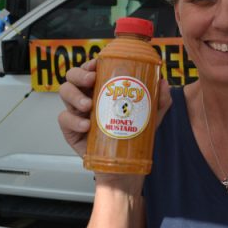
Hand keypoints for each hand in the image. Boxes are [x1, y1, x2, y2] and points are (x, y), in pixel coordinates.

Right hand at [57, 59, 172, 158]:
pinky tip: (86, 125)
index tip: (97, 64)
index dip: (90, 63)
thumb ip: (159, 100)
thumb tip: (164, 83)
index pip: (91, 69)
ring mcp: (76, 112)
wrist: (123, 164)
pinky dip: (73, 120)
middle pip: (72, 76)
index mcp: (101, 88)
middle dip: (79, 74)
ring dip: (74, 95)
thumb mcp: (150, 116)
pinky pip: (64, 119)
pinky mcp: (70, 129)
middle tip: (91, 80)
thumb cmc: (133, 133)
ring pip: (64, 92)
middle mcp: (86, 96)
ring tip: (88, 105)